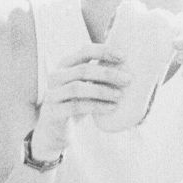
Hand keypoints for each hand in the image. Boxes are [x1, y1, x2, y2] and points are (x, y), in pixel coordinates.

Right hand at [31, 45, 129, 159]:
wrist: (55, 131)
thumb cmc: (76, 104)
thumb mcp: (85, 87)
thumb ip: (98, 76)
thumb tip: (130, 68)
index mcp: (65, 65)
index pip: (85, 51)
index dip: (104, 51)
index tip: (123, 56)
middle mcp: (56, 76)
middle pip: (83, 70)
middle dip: (108, 73)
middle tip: (128, 79)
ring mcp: (52, 94)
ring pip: (78, 88)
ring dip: (102, 91)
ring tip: (119, 96)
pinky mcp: (54, 112)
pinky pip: (76, 106)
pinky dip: (96, 106)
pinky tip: (111, 107)